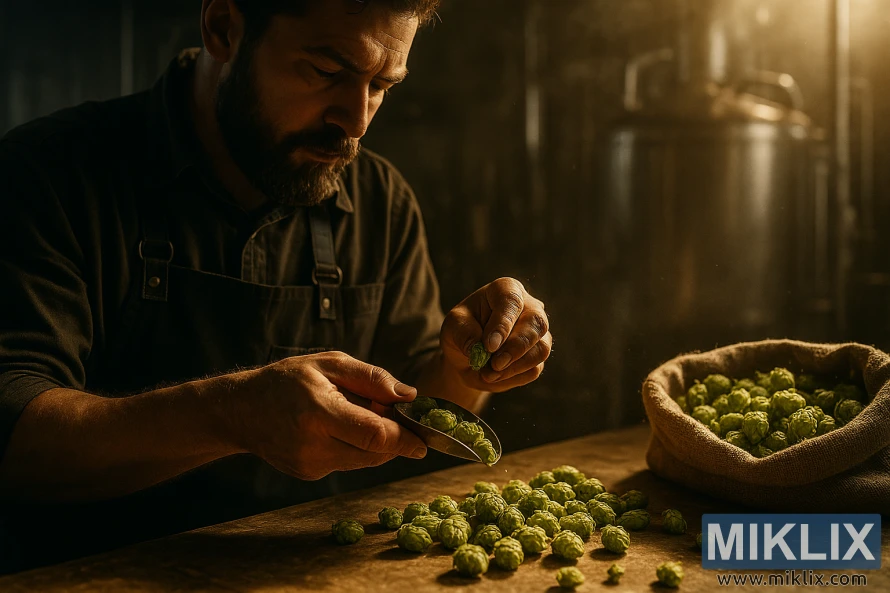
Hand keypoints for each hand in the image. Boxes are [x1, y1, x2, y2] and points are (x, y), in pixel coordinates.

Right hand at [230, 351, 426, 479]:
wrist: (241, 410)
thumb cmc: (287, 380)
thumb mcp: (329, 363)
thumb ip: (372, 379)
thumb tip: (409, 396)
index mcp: (319, 412)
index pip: (374, 435)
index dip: (405, 438)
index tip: (425, 439)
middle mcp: (313, 444)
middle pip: (374, 453)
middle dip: (395, 439)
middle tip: (399, 419)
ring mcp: (310, 465)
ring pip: (364, 461)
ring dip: (376, 443)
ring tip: (359, 416)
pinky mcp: (309, 475)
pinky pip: (348, 463)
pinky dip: (356, 448)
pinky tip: (339, 429)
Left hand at [440, 277, 551, 392]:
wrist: (467, 356)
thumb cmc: (462, 331)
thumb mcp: (453, 327)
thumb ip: (464, 333)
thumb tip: (478, 349)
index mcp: (506, 290)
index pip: (511, 302)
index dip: (503, 325)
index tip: (489, 346)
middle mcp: (529, 307)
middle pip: (536, 324)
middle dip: (515, 348)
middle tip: (495, 365)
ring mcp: (538, 333)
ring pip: (540, 349)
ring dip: (513, 367)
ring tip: (487, 373)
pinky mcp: (538, 355)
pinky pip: (534, 369)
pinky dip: (512, 377)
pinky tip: (495, 376)